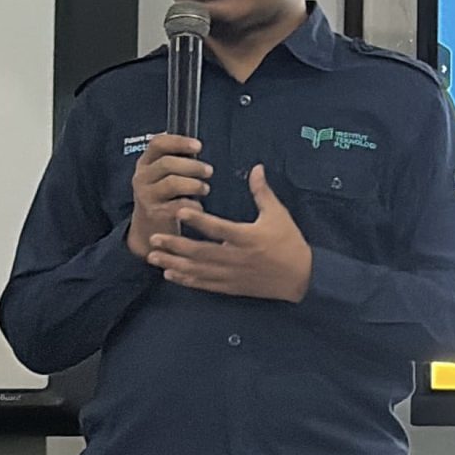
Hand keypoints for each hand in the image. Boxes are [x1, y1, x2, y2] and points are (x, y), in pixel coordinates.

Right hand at [125, 135, 210, 259]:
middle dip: (192, 166)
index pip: (158, 143)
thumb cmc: (165, 194)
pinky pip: (176, 205)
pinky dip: (192, 205)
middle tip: (209, 171)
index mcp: (146, 162)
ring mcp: (145, 196)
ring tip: (205, 189)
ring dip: (194, 185)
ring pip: (172, 183)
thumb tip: (196, 146)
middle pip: (167, 164)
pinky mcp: (154, 213)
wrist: (151, 226)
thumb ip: (177, 160)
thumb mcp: (164, 174)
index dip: (178, 141)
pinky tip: (199, 206)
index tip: (198, 145)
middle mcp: (142, 177)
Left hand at [145, 166, 313, 302]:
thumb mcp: (278, 215)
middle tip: (154, 238)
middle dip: (175, 245)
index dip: (197, 220)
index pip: (218, 228)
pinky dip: (187, 280)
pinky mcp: (231, 286)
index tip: (179, 211)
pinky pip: (205, 284)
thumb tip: (256, 168)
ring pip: (197, 270)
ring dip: (174, 264)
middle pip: (200, 252)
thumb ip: (262, 193)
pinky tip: (171, 275)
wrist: (300, 277)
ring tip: (154, 257)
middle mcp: (235, 257)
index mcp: (247, 238)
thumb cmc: (289, 243)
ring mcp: (231, 274)